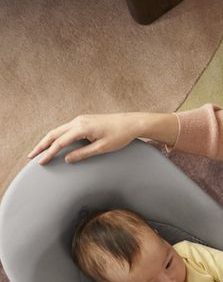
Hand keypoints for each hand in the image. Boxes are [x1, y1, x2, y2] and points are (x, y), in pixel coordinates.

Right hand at [27, 112, 144, 164]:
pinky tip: (54, 144)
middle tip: (31, 156)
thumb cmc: (120, 136)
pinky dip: (57, 137)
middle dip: (42, 145)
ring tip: (39, 151)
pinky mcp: (85, 121)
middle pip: (54, 133)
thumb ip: (83, 154)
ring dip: (48, 140)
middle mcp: (79, 121)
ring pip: (59, 130)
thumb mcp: (102, 148)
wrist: (132, 123)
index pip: (60, 142)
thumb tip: (67, 159)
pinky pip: (66, 129)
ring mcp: (81, 119)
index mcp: (82, 127)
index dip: (49, 153)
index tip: (41, 162)